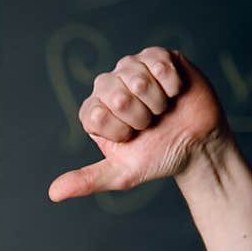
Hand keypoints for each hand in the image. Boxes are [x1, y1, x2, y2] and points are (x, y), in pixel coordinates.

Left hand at [48, 48, 232, 201]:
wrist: (198, 144)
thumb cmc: (158, 158)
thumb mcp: (121, 174)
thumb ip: (87, 180)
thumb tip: (54, 194)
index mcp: (94, 112)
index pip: (96, 115)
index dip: (121, 130)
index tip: (132, 137)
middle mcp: (108, 87)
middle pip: (116, 96)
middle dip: (140, 117)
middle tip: (150, 123)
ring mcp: (131, 68)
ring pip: (138, 79)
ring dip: (158, 102)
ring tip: (162, 109)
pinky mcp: (156, 56)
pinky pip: (160, 63)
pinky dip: (172, 84)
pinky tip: (175, 93)